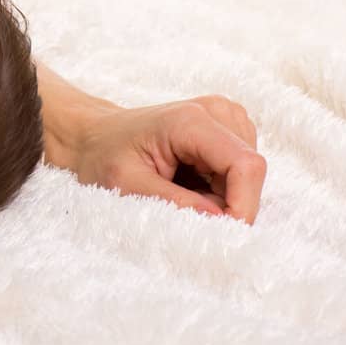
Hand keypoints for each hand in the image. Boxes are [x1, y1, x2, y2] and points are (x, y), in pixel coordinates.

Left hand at [70, 95, 267, 222]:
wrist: (96, 135)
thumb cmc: (104, 156)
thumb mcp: (127, 184)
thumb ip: (172, 202)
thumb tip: (219, 220)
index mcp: (190, 120)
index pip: (245, 165)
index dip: (242, 204)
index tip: (222, 233)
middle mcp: (216, 111)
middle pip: (249, 172)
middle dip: (227, 203)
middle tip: (183, 209)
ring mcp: (225, 117)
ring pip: (247, 174)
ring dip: (222, 195)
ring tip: (179, 189)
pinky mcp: (227, 128)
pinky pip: (240, 170)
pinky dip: (220, 187)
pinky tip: (189, 180)